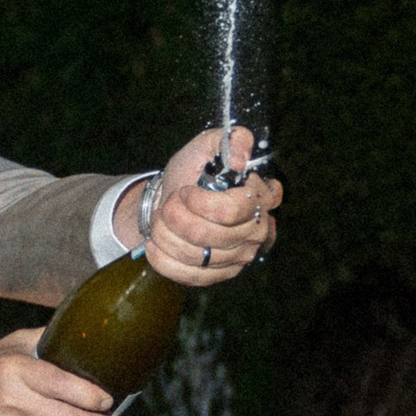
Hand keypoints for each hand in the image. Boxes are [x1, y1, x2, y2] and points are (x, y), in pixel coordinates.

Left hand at [142, 125, 283, 290]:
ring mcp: (240, 255)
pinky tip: (155, 246)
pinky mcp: (220, 274)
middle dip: (178, 218)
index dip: (203, 203)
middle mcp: (256, 229)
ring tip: (160, 221)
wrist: (169, 201)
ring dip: (168, 236)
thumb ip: (231, 139)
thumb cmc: (191, 174)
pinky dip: (166, 260)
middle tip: (168, 205)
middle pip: (214, 235)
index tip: (185, 192)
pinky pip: (192, 276)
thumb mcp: (206, 145)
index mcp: (260, 197)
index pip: (236, 209)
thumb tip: (239, 158)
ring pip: (199, 256)